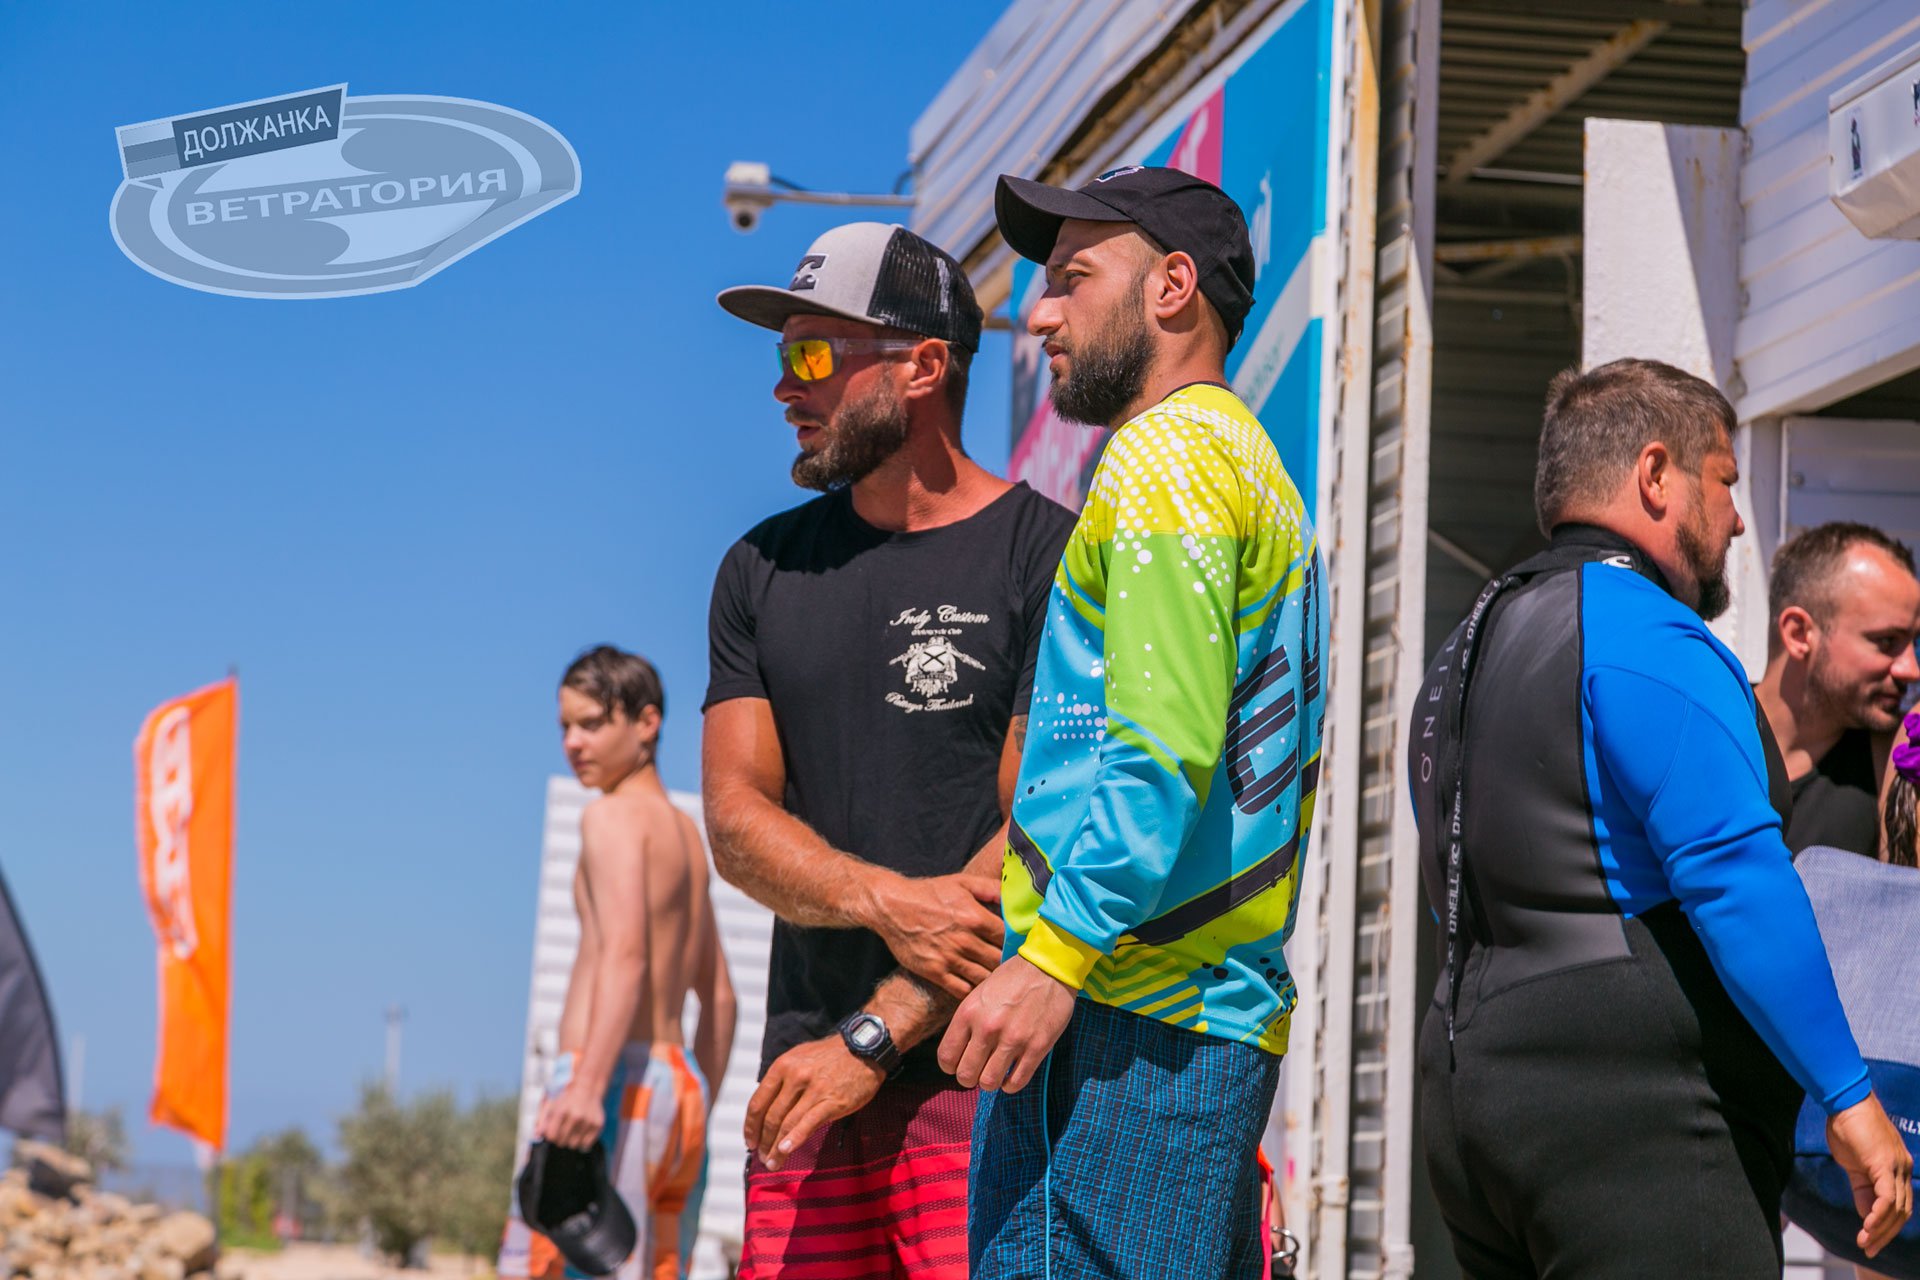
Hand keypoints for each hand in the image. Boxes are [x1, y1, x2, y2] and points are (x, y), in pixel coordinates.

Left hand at [536, 1082, 604, 1150]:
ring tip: (572, 1128)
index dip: (550, 1135)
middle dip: (560, 1138)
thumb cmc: (565, 1095)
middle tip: (563, 1128)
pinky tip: (581, 1130)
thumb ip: (541, 1119)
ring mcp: (588, 1121)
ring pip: (574, 1145)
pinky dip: (582, 1140)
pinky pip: (586, 1145)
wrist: (587, 1086)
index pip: (552, 1136)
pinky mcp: (598, 1125)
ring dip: (571, 1139)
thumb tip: (537, 1135)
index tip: (552, 1130)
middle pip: (562, 1142)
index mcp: (561, 1110)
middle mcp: (576, 1116)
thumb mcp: (549, 1102)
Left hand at [745, 1035, 882, 1170]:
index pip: (758, 1102)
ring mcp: (813, 1089)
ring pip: (787, 1124)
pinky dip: (795, 1139)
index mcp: (782, 1066)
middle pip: (771, 1117)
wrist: (864, 1048)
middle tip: (761, 1157)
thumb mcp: (800, 1059)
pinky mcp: (831, 1101)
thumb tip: (766, 1109)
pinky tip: (786, 1151)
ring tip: (772, 1163)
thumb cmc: (830, 1056)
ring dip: (776, 1148)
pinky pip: (808, 1124)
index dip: (750, 1126)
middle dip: (763, 1141)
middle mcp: (794, 1077)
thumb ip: (782, 1081)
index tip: (750, 1141)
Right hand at [865, 870, 1004, 999]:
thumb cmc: (928, 893)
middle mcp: (964, 940)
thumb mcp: (962, 882)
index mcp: (975, 918)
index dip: (1016, 943)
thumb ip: (991, 888)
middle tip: (1012, 967)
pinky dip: (973, 992)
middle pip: (999, 961)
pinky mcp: (935, 972)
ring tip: (998, 980)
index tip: (1018, 946)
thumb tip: (1014, 896)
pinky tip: (976, 988)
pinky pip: (962, 990)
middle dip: (1007, 964)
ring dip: (993, 980)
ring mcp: (949, 958)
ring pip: (984, 978)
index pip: (1008, 938)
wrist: (892, 906)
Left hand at [936, 955, 1074, 1091]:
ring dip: (991, 1082)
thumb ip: (968, 1023)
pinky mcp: (1037, 1047)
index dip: (951, 1066)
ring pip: (989, 1083)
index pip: (946, 1058)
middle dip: (970, 1078)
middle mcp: (988, 1028)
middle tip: (979, 1070)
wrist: (1049, 966)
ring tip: (996, 1072)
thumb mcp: (980, 994)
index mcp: (969, 1013)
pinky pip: (1016, 1082)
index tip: (961, 1063)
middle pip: (965, 1076)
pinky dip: (1011, 1085)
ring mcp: (1013, 1039)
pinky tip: (1012, 1074)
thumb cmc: (1012, 979)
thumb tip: (959, 1054)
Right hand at [1827, 1092, 1913, 1257]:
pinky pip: (1886, 1198)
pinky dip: (1877, 1215)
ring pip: (1897, 1209)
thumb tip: (1865, 1211)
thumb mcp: (1854, 1162)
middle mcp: (1902, 1169)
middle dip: (1886, 1235)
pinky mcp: (1885, 1164)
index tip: (1871, 1241)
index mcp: (1897, 1169)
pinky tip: (1865, 1226)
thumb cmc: (1846, 1126)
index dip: (1887, 1226)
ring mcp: (1897, 1167)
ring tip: (1865, 1244)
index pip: (1899, 1206)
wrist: (1845, 1101)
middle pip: (1903, 1213)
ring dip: (1880, 1230)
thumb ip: (1862, 1187)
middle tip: (1869, 1251)